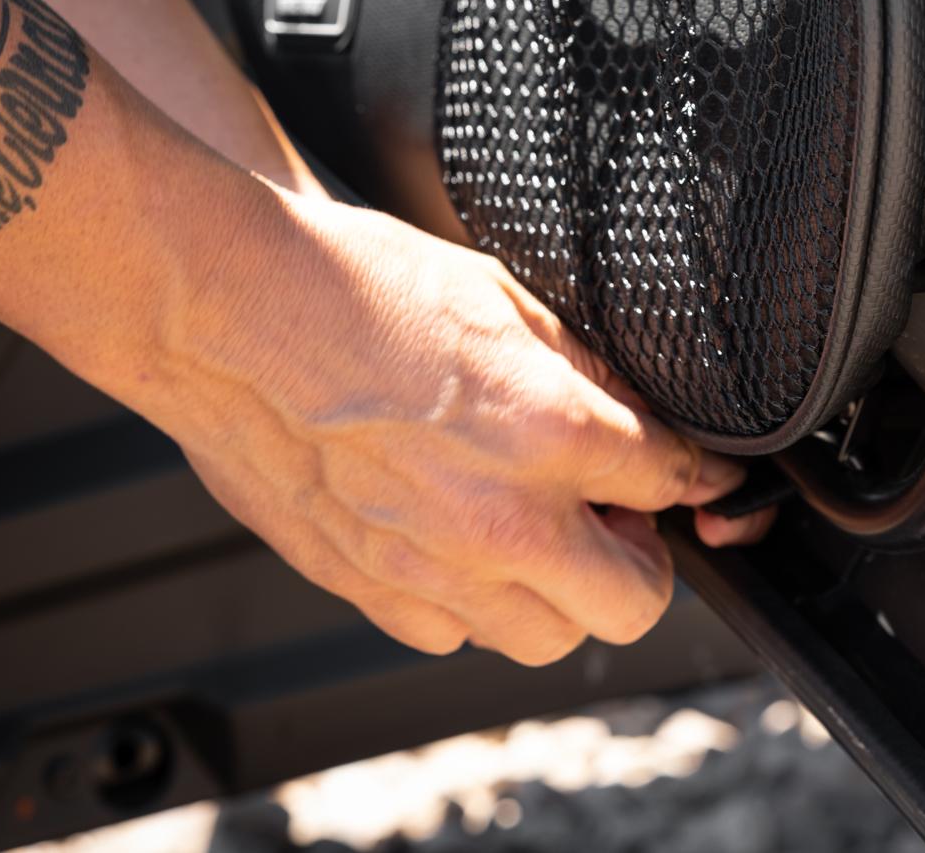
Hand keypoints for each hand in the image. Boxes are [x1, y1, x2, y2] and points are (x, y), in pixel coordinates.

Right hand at [154, 194, 761, 665]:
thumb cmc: (353, 286)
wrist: (226, 312)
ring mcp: (429, 568)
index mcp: (550, 431)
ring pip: (546, 639)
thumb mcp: (503, 295)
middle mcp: (499, 519)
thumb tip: (638, 415)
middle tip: (614, 513)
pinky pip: (450, 636)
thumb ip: (584, 371)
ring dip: (559, 591)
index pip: (674, 482)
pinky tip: (453, 538)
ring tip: (533, 529)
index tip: (697, 475)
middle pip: (634, 604)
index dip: (699, 475)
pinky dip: (468, 601)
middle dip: (641, 560)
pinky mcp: (366, 589)